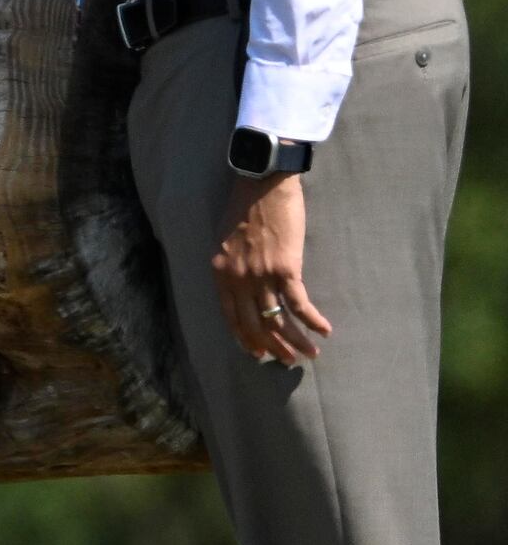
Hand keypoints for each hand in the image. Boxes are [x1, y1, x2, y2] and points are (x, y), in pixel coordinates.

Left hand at [215, 173, 329, 366]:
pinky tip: (324, 331)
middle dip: (272, 347)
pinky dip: (313, 321)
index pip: (231, 317)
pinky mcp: (285, 269)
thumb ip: (231, 266)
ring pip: (277, 320)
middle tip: (286, 361)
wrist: (262, 183)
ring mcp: (260, 276)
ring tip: (309, 354)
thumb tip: (244, 286)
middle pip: (254, 325)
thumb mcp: (225, 240)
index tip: (258, 353)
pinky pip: (299, 304)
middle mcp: (237, 279)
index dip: (246, 339)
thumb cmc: (245, 207)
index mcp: (219, 273)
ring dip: (295, 342)